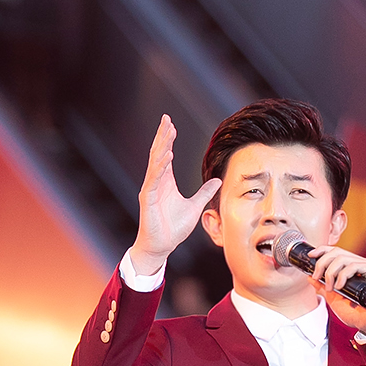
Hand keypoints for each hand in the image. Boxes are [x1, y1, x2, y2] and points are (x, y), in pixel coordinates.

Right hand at [130, 116, 219, 276]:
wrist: (161, 246)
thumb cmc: (173, 228)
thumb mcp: (195, 206)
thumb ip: (204, 192)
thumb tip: (217, 180)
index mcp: (166, 182)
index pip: (166, 155)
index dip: (168, 139)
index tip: (172, 125)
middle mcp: (157, 182)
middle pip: (159, 153)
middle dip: (162, 136)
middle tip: (166, 119)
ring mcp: (151, 190)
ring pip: (155, 163)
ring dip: (162, 147)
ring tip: (167, 132)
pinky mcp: (148, 199)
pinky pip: (154, 180)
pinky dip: (160, 167)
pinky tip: (167, 156)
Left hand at [305, 244, 365, 335]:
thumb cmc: (355, 313)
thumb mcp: (334, 298)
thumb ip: (323, 286)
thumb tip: (310, 277)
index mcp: (353, 268)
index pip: (337, 251)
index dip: (322, 250)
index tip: (311, 256)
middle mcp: (362, 264)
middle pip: (338, 252)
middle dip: (322, 263)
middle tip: (316, 277)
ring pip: (343, 258)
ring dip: (331, 272)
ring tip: (330, 288)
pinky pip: (354, 265)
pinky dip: (343, 275)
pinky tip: (340, 287)